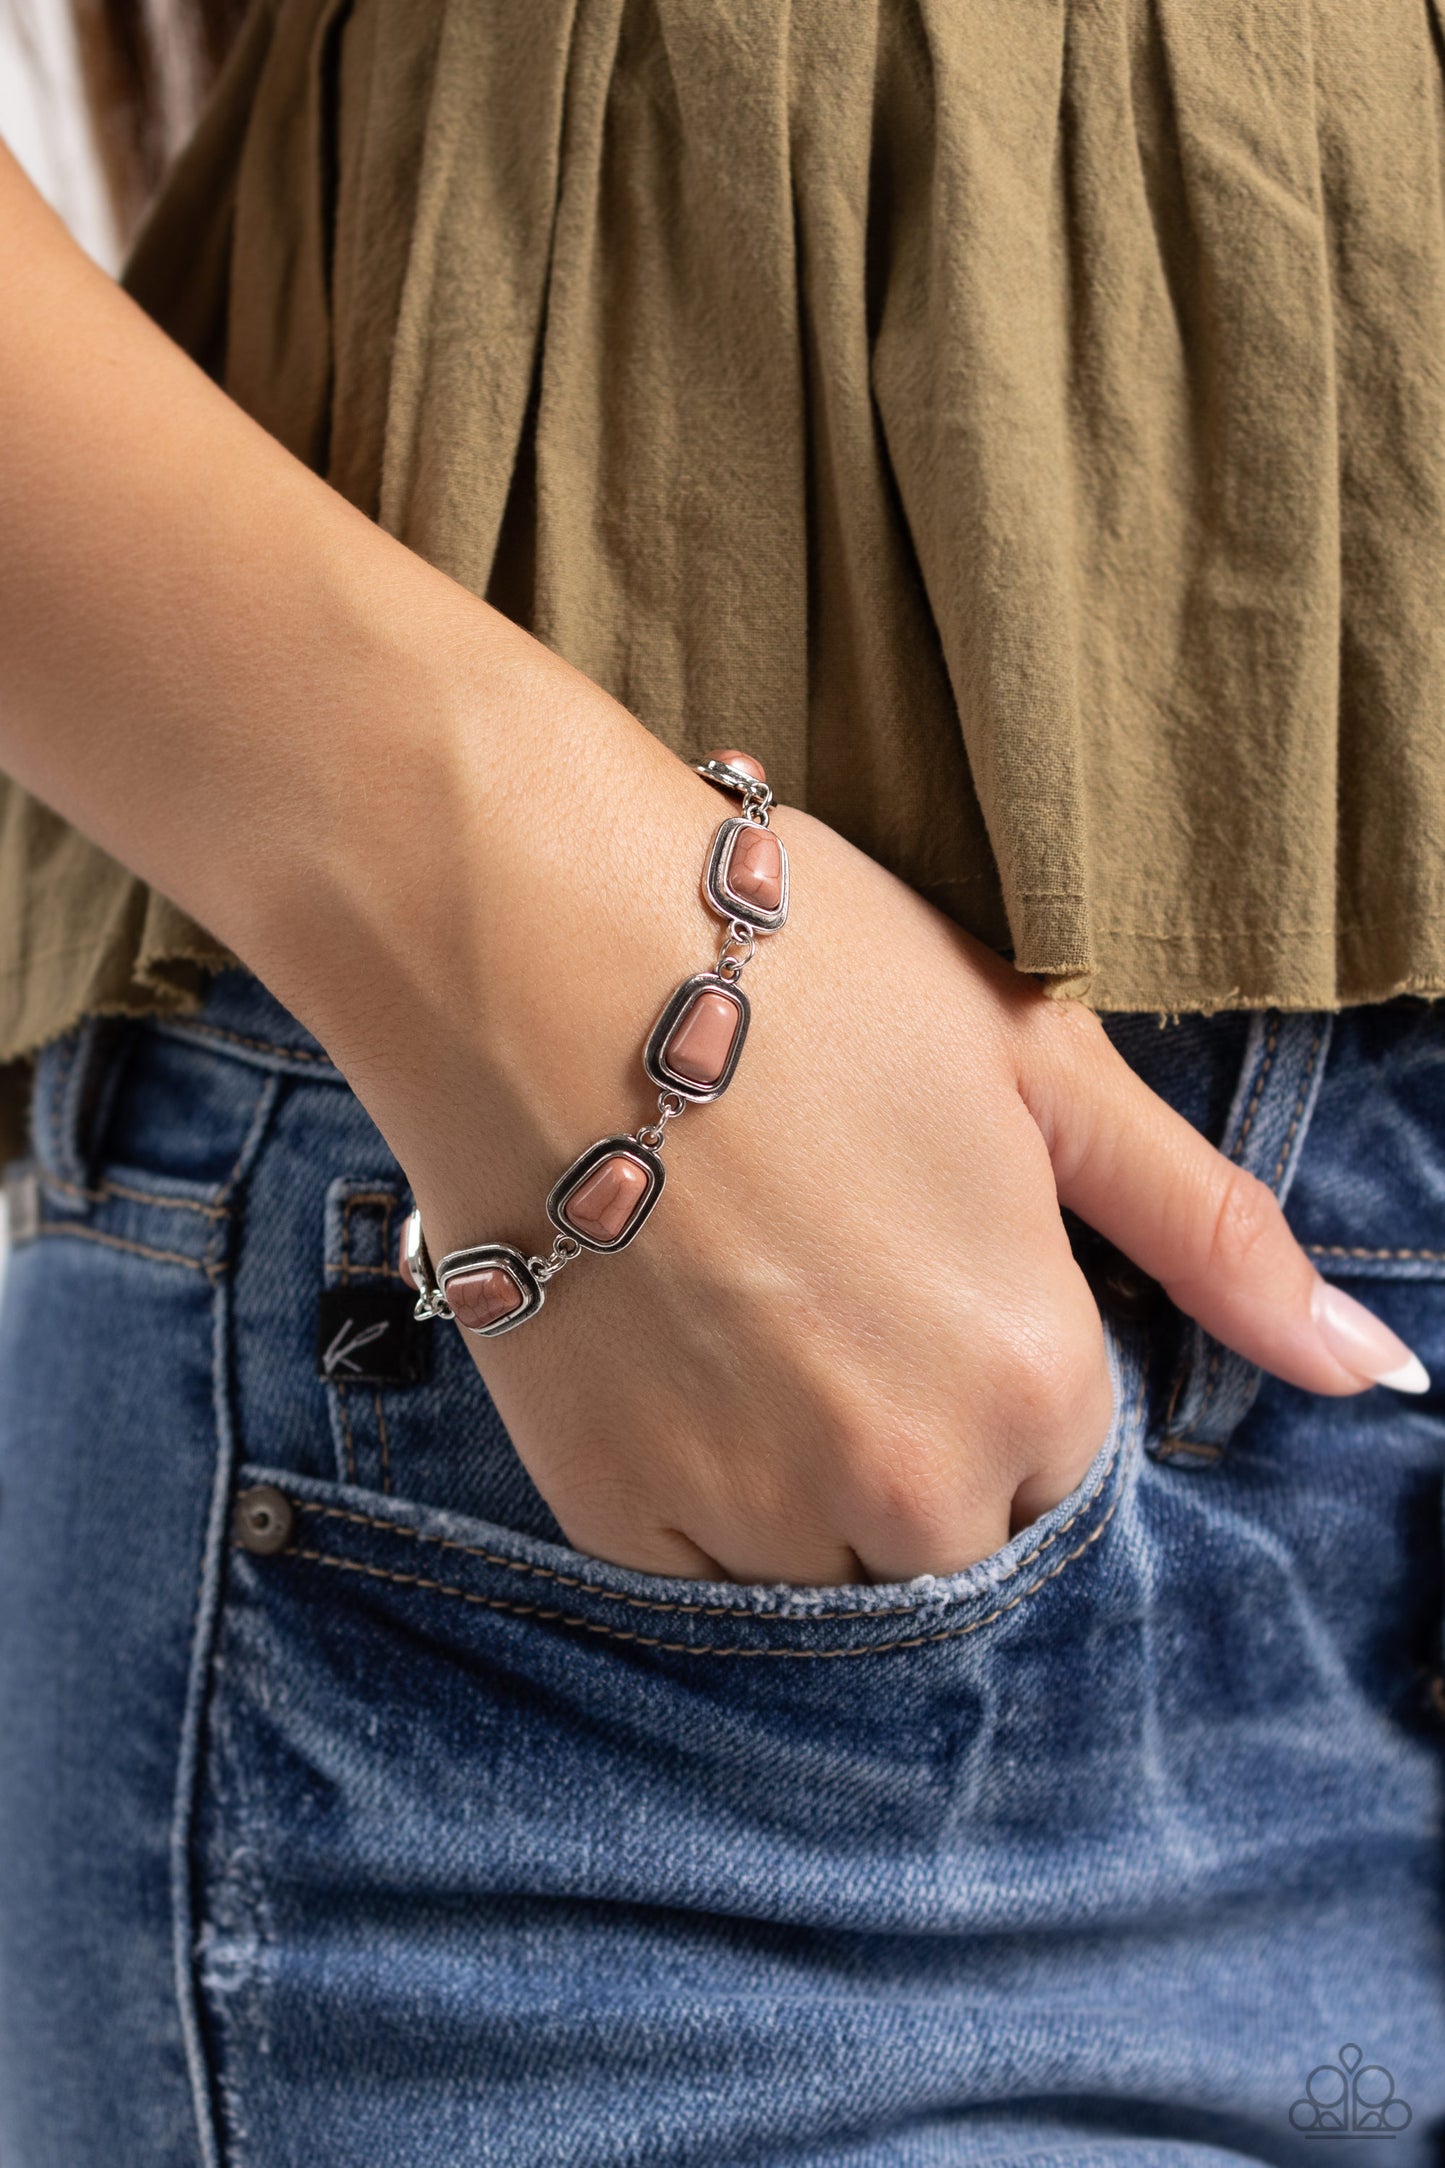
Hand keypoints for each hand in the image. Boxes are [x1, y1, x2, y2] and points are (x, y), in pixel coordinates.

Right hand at [0, 148, 1414, 1583]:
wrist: (529, 937)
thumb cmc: (798, 971)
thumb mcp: (1038, 1067)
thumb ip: (1210, 1233)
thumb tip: (1374, 1372)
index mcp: (1030, 1369)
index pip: (1072, 1470)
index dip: (1005, 1371)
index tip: (924, 1278)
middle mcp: (902, 1476)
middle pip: (958, 1544)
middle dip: (923, 1449)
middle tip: (828, 1290)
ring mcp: (743, 1511)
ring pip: (829, 1579)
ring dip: (809, 1489)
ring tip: (744, 1317)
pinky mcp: (605, 1517)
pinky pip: (695, 1581)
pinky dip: (697, 1498)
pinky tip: (667, 1351)